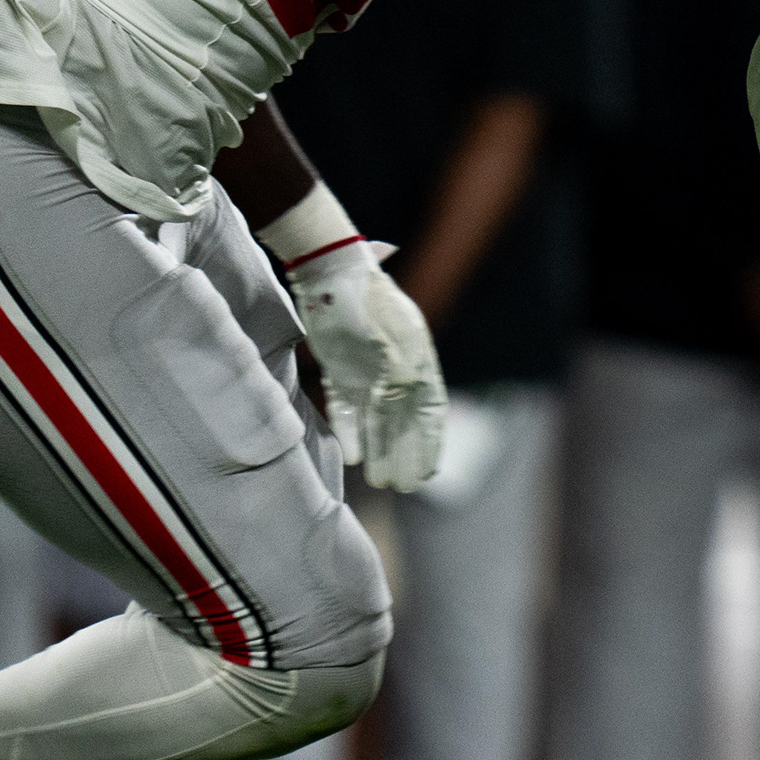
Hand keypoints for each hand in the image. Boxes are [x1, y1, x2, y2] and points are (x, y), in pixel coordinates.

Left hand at [284, 239, 449, 490]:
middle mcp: (394, 369)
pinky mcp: (337, 370)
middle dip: (405, 454)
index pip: (430, 409)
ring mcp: (365, 371)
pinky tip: (351, 456)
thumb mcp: (395, 336)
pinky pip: (345, 407)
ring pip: (375, 419)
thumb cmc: (368, 298)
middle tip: (403, 487)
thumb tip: (408, 406)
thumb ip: (402, 373)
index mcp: (419, 358)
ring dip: (378, 448)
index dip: (431, 441)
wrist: (329, 272)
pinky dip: (349, 431)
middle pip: (402, 420)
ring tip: (379, 481)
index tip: (429, 473)